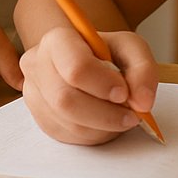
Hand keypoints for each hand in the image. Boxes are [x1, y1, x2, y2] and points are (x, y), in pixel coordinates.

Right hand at [19, 26, 157, 144]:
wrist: (88, 64)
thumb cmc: (107, 54)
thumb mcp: (131, 49)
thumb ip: (143, 69)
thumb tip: (142, 101)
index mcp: (57, 40)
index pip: (75, 68)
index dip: (102, 85)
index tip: (124, 93)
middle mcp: (37, 65)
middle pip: (66, 100)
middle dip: (105, 114)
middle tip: (132, 115)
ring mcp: (34, 94)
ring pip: (69, 123)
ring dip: (103, 126)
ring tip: (121, 116)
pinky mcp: (40, 119)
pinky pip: (68, 136)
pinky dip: (94, 134)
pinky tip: (104, 122)